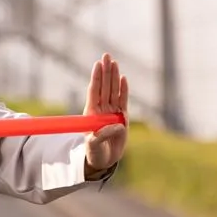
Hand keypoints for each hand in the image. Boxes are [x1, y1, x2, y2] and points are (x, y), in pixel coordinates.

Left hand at [83, 52, 128, 175]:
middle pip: (104, 86)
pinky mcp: (122, 118)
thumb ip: (101, 135)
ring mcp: (112, 112)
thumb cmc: (94, 152)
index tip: (97, 65)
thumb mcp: (94, 146)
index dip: (96, 78)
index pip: (94, 91)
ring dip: (114, 76)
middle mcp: (102, 109)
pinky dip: (124, 90)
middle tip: (106, 55)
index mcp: (91, 113)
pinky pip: (123, 101)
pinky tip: (123, 78)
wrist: (104, 160)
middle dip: (105, 71)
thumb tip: (116, 125)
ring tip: (114, 62)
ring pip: (114, 90)